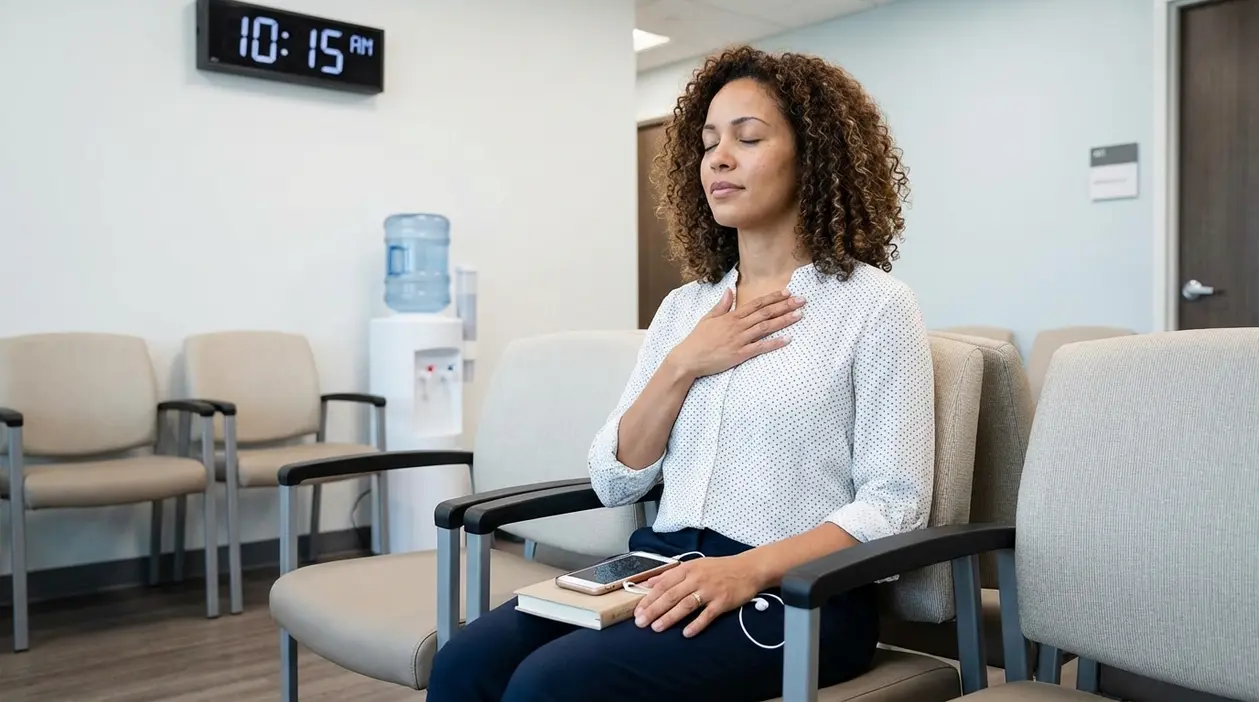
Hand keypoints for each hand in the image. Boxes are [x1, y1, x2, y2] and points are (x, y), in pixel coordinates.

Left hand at [632, 555, 762, 637]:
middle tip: (641, 623)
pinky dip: (696, 624)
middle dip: (654, 609)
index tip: (637, 611)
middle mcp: (697, 578)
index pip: (664, 584)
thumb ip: (671, 574)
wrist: (748, 569)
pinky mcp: (722, 602)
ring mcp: (710, 590)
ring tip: (656, 628)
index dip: (649, 598)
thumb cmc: (718, 568)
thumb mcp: (694, 565)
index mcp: (688, 569)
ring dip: (670, 617)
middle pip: (671, 595)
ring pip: (685, 605)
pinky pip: (707, 615)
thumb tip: (649, 583)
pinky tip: (686, 633)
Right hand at [666, 288, 804, 378]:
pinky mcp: (740, 354)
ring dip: (783, 320)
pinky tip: (788, 339)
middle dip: (785, 306)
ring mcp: (739, 340)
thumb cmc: (697, 340)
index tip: (787, 292)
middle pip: (765, 313)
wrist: (688, 358)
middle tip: (802, 300)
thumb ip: (722, 305)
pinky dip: (774, 343)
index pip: (756, 304)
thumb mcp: (708, 318)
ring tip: (799, 315)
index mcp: (731, 316)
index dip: (773, 298)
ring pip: (766, 327)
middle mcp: (738, 326)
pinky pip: (760, 347)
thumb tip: (730, 290)